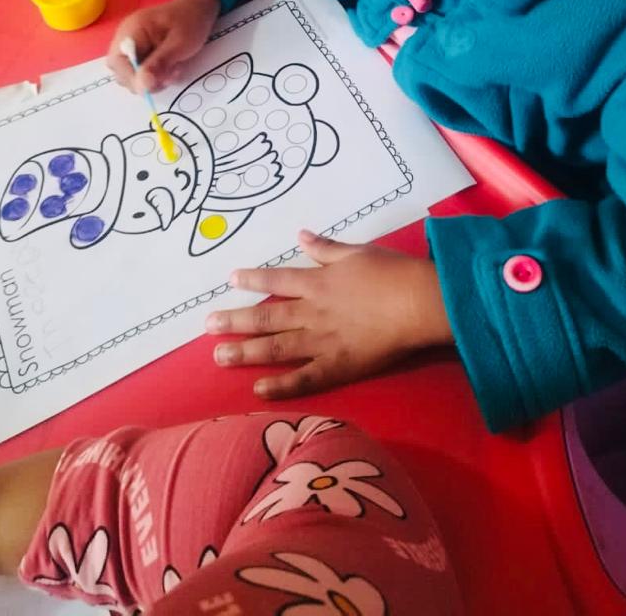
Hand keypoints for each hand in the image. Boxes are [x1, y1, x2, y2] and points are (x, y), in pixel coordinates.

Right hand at [108, 0, 220, 91]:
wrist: (197, 9)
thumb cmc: (190, 21)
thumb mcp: (179, 44)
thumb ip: (159, 64)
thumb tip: (142, 85)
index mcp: (132, 30)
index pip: (117, 61)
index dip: (131, 77)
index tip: (153, 84)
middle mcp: (126, 38)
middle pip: (121, 71)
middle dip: (144, 80)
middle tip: (169, 76)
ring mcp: (131, 46)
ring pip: (131, 75)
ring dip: (152, 80)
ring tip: (173, 70)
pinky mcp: (140, 53)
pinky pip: (140, 72)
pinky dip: (155, 76)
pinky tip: (171, 69)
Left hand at [206, 231, 453, 399]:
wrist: (418, 303)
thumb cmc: (392, 273)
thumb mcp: (357, 251)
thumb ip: (326, 248)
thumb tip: (301, 236)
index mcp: (317, 283)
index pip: (276, 281)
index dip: (252, 280)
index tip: (230, 280)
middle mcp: (312, 312)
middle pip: (266, 318)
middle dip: (235, 321)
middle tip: (207, 326)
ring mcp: (322, 341)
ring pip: (276, 348)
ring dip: (245, 352)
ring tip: (219, 356)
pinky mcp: (338, 365)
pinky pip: (304, 378)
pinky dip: (280, 385)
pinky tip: (258, 389)